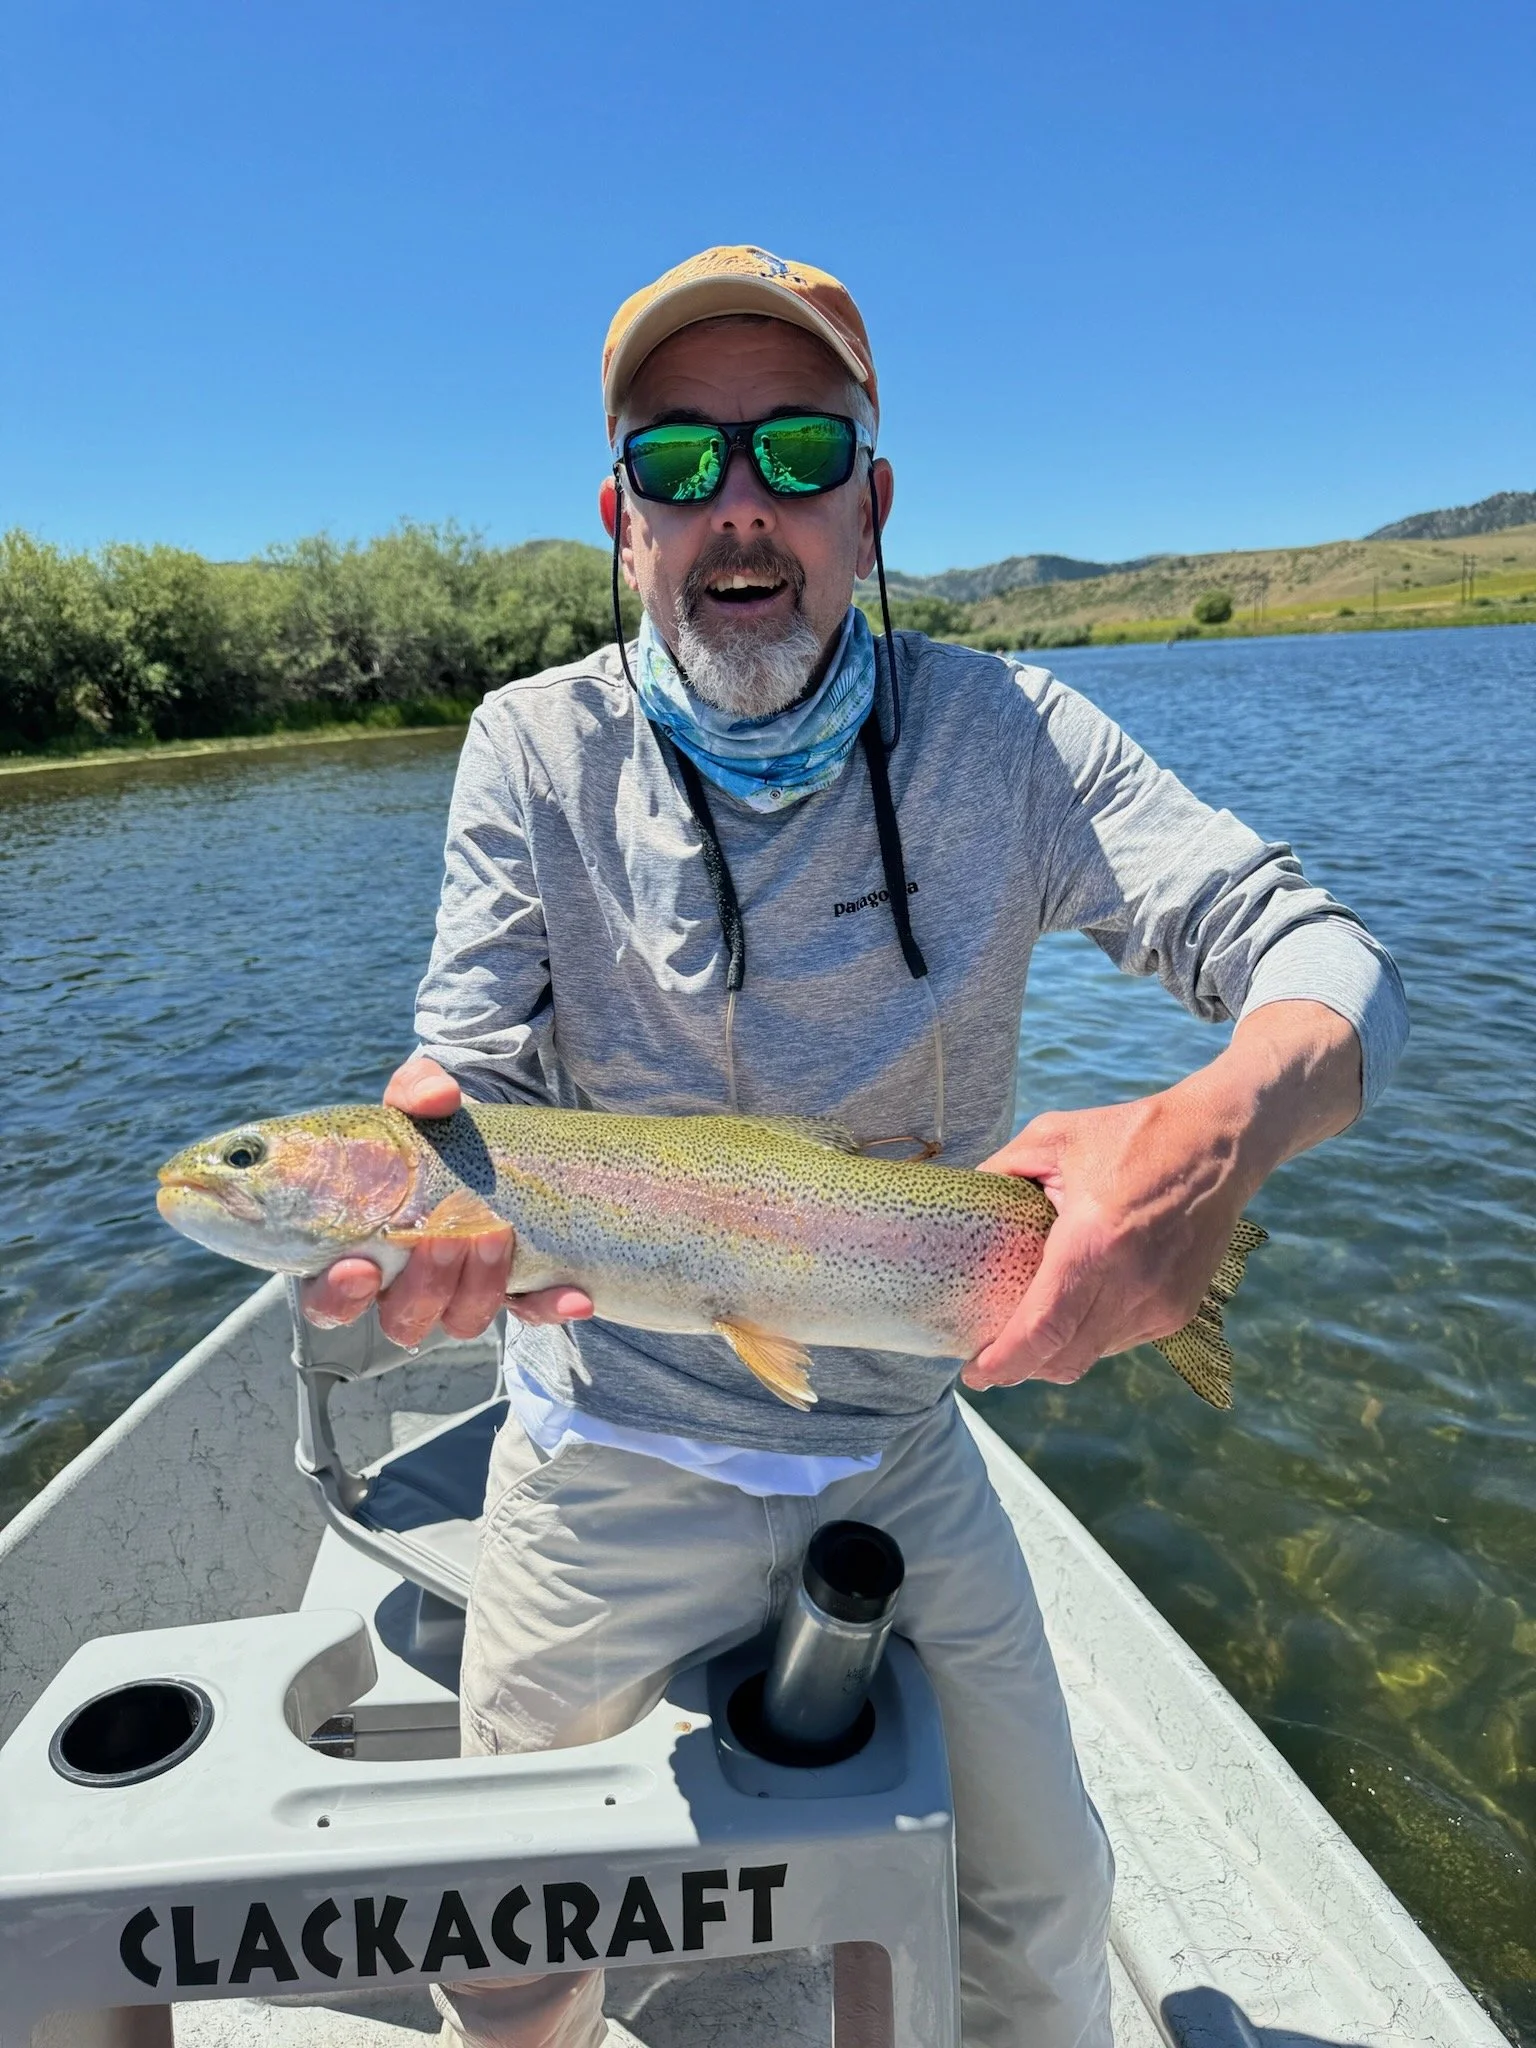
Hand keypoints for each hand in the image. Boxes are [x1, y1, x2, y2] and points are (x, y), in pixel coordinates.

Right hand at [299, 1055, 525, 1346]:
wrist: (495, 1135)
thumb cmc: (435, 1125)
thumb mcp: (420, 1098)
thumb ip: (416, 1089)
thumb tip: (437, 1097)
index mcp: (358, 1248)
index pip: (328, 1299)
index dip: (338, 1296)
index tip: (360, 1267)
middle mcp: (403, 1284)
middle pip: (403, 1317)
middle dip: (425, 1284)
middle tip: (445, 1236)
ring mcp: (459, 1292)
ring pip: (460, 1320)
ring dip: (479, 1289)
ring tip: (497, 1235)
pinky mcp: (512, 1290)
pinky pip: (528, 1313)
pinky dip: (548, 1307)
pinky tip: (575, 1296)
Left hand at [961, 1001, 1360, 1392]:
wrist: (1218, 1144)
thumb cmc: (1131, 1135)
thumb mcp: (1051, 1138)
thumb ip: (999, 1172)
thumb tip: (958, 1204)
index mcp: (1095, 1241)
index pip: (1042, 1329)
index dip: (1004, 1362)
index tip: (972, 1371)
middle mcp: (1132, 1283)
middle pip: (1063, 1359)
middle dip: (1019, 1370)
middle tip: (985, 1361)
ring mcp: (1161, 1303)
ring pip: (1091, 1356)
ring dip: (1054, 1357)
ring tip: (1024, 1337)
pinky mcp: (1178, 1310)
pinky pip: (1120, 1342)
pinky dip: (1088, 1338)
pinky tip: (1072, 1315)